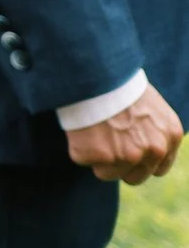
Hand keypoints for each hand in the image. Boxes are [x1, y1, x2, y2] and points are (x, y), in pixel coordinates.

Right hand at [68, 86, 182, 184]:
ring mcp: (127, 156)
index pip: (158, 169)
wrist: (94, 70)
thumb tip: (142, 144)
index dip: (138, 161)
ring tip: (90, 131)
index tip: (123, 149)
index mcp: (170, 136)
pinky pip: (82, 160)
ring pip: (107, 173)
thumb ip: (154, 129)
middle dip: (118, 164)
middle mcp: (154, 150)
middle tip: (103, 142)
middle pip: (134, 177)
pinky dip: (77, 146)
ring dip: (97, 157)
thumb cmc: (117, 81)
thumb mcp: (150, 105)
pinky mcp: (99, 156)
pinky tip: (79, 127)